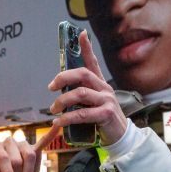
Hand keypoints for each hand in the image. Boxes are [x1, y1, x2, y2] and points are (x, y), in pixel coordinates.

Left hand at [48, 31, 127, 145]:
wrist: (119, 137)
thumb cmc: (102, 119)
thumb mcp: (93, 103)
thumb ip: (81, 94)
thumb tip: (60, 88)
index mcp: (100, 84)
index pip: (93, 62)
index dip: (87, 48)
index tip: (81, 34)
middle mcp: (104, 89)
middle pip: (82, 74)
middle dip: (63, 78)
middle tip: (51, 87)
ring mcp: (106, 100)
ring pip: (80, 94)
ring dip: (62, 101)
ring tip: (53, 109)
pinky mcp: (106, 114)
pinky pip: (82, 114)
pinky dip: (67, 118)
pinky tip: (59, 121)